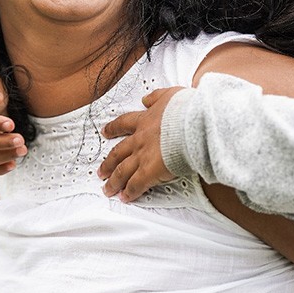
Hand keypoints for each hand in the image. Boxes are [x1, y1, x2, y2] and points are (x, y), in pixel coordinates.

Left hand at [97, 86, 182, 201]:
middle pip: (117, 152)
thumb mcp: (169, 95)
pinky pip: (136, 185)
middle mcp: (139, 139)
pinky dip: (129, 192)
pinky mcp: (150, 171)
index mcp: (145, 120)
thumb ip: (156, 97)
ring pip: (122, 170)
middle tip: (101, 171)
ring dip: (114, 181)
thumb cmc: (186, 110)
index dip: (113, 128)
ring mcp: (143, 156)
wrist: (192, 124)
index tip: (105, 132)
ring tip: (108, 189)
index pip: (124, 124)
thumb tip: (146, 98)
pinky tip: (125, 198)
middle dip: (108, 163)